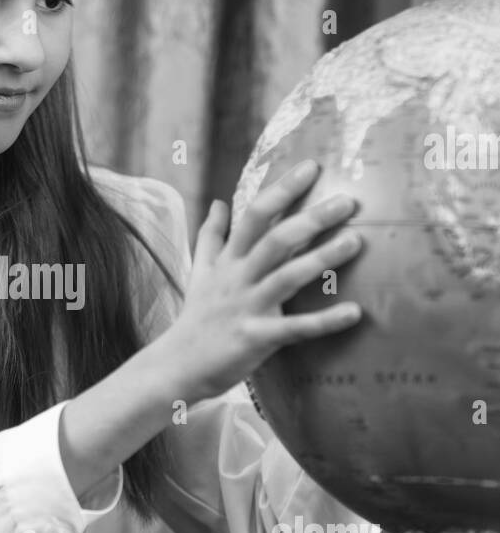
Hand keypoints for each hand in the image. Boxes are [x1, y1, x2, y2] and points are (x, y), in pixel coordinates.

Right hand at [159, 160, 362, 402]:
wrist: (176, 366)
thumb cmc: (196, 318)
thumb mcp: (199, 272)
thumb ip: (211, 236)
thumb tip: (219, 202)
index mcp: (228, 260)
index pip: (254, 215)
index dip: (282, 189)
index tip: (312, 167)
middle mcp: (238, 279)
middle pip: (275, 239)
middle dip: (311, 217)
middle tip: (347, 201)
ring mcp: (247, 307)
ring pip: (287, 277)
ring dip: (322, 258)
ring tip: (356, 241)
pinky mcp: (256, 339)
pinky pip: (295, 329)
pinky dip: (325, 321)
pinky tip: (354, 312)